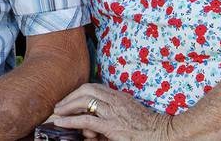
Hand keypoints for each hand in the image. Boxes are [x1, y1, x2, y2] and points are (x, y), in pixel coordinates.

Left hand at [49, 83, 171, 140]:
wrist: (163, 134)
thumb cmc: (147, 128)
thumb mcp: (129, 115)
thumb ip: (112, 115)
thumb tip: (94, 124)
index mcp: (119, 96)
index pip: (94, 87)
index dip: (79, 92)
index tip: (69, 100)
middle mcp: (115, 100)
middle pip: (86, 89)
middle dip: (70, 96)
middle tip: (59, 106)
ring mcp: (113, 111)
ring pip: (84, 100)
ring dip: (67, 106)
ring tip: (57, 113)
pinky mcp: (112, 125)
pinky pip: (86, 119)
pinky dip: (71, 120)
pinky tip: (61, 122)